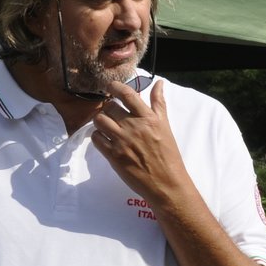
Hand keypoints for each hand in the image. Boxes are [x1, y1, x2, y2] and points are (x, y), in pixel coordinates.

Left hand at [91, 78, 190, 202]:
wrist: (166, 183)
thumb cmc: (168, 155)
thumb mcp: (165, 126)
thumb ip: (159, 103)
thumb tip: (159, 83)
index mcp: (148, 118)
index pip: (126, 94)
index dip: (114, 86)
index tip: (110, 86)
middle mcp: (133, 127)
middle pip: (109, 107)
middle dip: (108, 108)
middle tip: (112, 113)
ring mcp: (122, 141)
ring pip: (99, 121)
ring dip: (101, 121)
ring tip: (107, 126)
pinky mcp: (113, 156)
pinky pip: (96, 139)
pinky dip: (98, 137)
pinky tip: (105, 139)